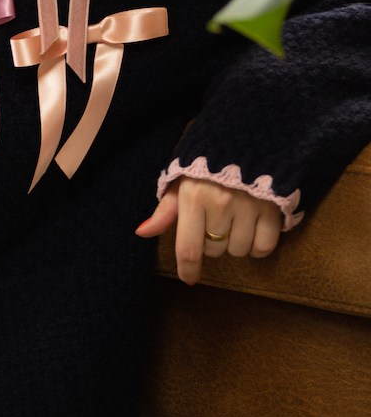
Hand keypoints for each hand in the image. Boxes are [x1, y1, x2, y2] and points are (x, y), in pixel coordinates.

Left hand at [136, 177, 282, 285]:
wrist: (251, 137)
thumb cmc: (207, 163)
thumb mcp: (182, 181)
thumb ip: (165, 210)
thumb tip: (142, 232)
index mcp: (193, 198)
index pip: (188, 248)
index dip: (188, 269)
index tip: (189, 279)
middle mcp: (221, 204)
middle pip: (214, 250)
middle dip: (211, 243)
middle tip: (215, 220)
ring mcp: (249, 207)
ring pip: (239, 251)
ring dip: (235, 244)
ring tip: (235, 220)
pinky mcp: (274, 209)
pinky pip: (264, 247)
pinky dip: (258, 247)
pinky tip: (253, 230)